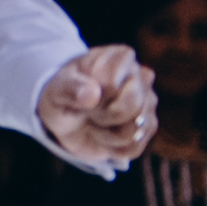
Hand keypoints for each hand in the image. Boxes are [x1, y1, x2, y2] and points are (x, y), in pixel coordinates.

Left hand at [39, 45, 157, 170]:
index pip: (111, 85)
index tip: (81, 92)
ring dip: (105, 134)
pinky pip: (134, 148)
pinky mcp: (147, 128)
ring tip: (95, 121)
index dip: (91, 97)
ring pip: (134, 131)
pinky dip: (112, 148)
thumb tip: (93, 94)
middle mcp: (142, 78)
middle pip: (131, 108)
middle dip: (102, 116)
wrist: (66, 117)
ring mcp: (148, 103)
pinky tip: (103, 135)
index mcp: (121, 57)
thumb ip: (72, 89)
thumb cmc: (63, 96)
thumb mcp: (58, 90)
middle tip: (88, 110)